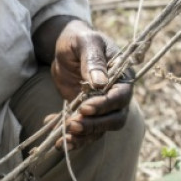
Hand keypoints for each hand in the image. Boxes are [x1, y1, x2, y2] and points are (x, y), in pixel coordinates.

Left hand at [48, 20, 132, 150]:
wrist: (67, 46)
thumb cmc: (80, 39)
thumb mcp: (86, 42)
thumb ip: (93, 60)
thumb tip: (100, 82)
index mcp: (123, 76)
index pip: (120, 97)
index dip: (104, 105)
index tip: (84, 108)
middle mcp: (116, 95)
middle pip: (114, 119)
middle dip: (94, 125)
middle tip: (72, 124)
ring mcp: (102, 107)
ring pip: (99, 129)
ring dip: (83, 136)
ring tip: (63, 138)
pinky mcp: (87, 113)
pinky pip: (84, 131)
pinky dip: (72, 138)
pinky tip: (57, 141)